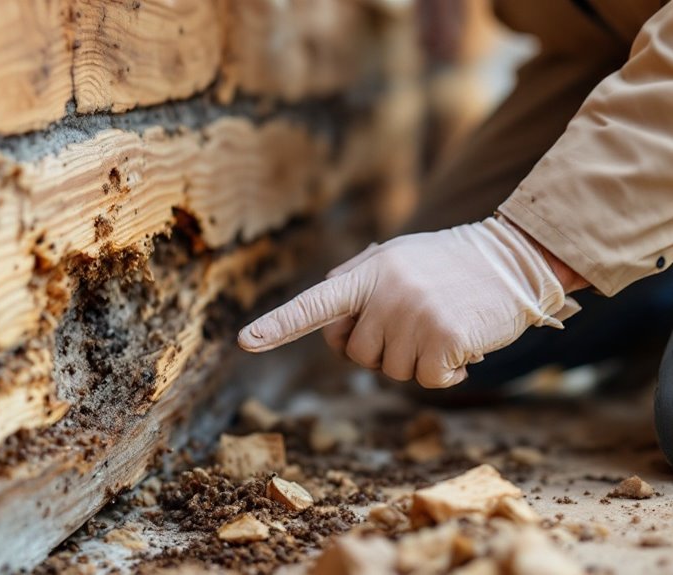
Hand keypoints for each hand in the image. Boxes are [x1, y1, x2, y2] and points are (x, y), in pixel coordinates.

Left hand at [238, 217, 577, 387]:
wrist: (515, 257)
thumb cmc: (451, 262)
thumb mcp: (397, 257)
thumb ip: (356, 278)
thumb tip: (324, 306)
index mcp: (367, 273)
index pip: (314, 304)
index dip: (278, 324)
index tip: (245, 341)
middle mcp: (385, 294)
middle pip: (358, 355)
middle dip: (384, 349)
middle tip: (417, 321)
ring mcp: (414, 316)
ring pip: (392, 371)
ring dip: (417, 360)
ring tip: (443, 324)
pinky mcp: (444, 339)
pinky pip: (427, 381)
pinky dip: (446, 372)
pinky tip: (462, 345)